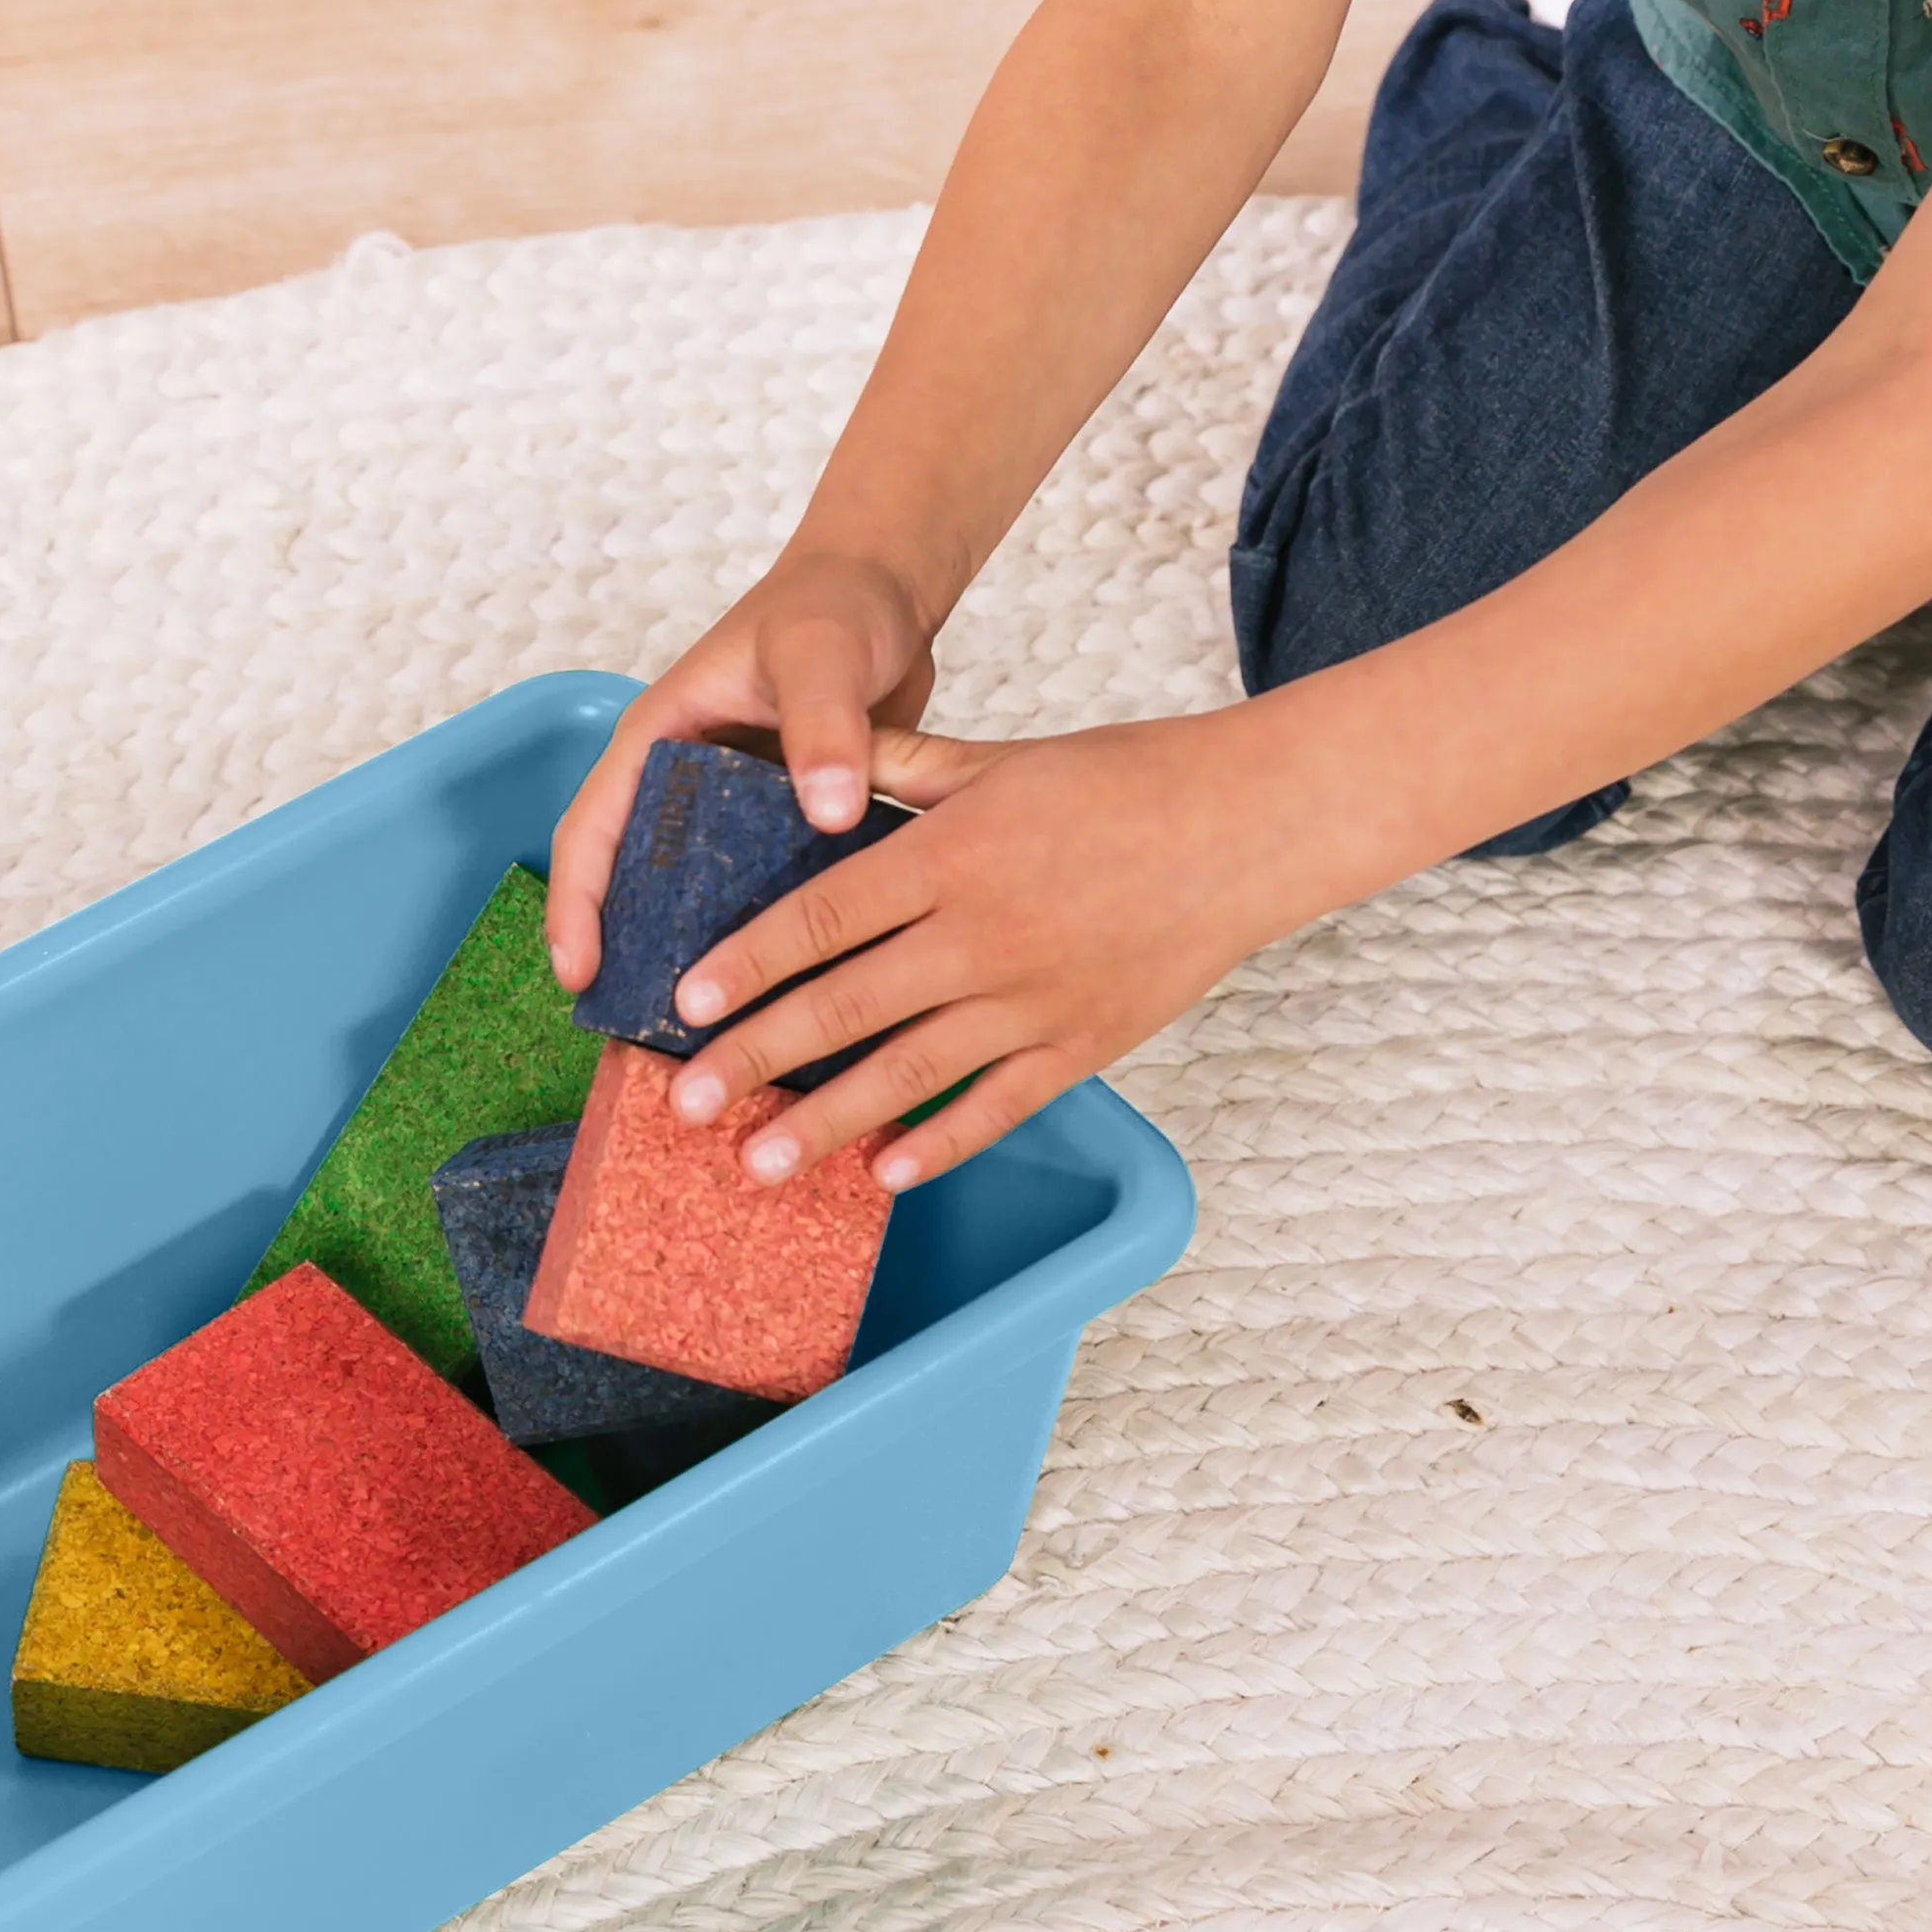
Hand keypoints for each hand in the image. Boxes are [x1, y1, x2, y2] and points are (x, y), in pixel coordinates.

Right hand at [544, 548, 940, 993]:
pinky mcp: (787, 831)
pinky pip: (766, 899)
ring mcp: (736, 813)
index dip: (576, 907)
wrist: (888, 592)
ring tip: (714, 1040)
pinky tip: (796, 1003)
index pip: (592, 831)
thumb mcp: (821, 655)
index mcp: (660, 739)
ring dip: (701, 962)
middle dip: (631, 956)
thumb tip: (827, 812)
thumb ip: (824, 725)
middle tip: (642, 1034)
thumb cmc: (835, 604)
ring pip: (701, 900)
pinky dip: (769, 946)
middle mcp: (686, 783)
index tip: (579, 975)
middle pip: (636, 883)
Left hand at [663, 708, 1310, 1191]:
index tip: (684, 1003)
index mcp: (951, 855)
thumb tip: (815, 763)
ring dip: (824, 1125)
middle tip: (684, 1104)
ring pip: (907, 1076)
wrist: (1247, 828)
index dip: (747, 964)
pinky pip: (995, 1107)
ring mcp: (1032, 1001)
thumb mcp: (999, 757)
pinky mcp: (1081, 1045)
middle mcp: (981, 935)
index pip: (822, 918)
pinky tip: (883, 1174)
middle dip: (754, 1061)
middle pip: (844, 1008)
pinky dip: (938, 1145)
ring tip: (758, 1162)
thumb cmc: (1123, 780)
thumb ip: (902, 766)